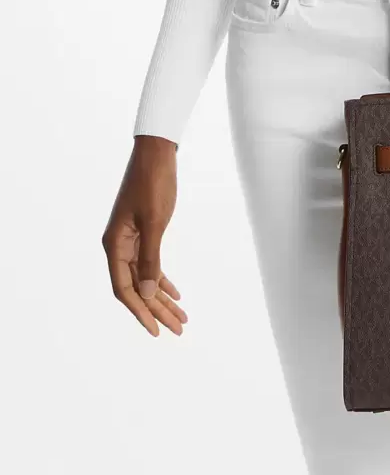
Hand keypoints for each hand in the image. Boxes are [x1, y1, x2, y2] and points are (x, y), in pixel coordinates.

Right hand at [102, 135, 186, 336]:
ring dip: (162, 297)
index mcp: (114, 245)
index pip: (124, 289)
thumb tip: (146, 293)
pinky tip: (175, 293)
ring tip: (181, 317)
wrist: (156, 152)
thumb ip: (150, 258)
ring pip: (145, 277)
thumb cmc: (153, 183)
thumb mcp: (154, 222)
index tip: (156, 330)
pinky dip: (162, 278)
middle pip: (136, 287)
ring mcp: (130, 240)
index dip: (140, 311)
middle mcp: (118, 245)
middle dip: (157, 309)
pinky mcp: (142, 232)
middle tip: (179, 328)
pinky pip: (150, 263)